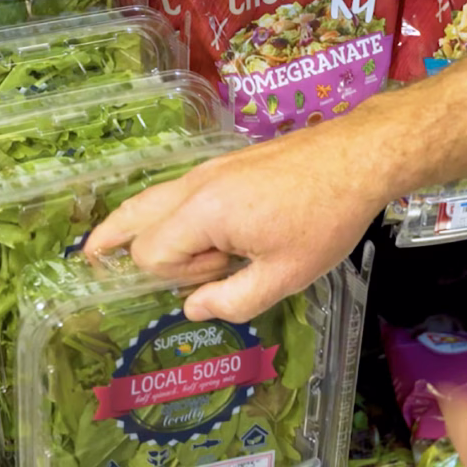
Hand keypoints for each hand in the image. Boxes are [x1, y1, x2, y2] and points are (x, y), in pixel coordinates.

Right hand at [84, 120, 392, 322]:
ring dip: (145, 228)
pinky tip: (177, 229)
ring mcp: (207, 169)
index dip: (179, 275)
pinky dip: (166, 213)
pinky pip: (175, 191)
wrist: (357, 156)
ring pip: (149, 199)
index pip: (150, 253)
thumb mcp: (284, 276)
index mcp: (204, 212)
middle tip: (129, 260)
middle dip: (137, 249)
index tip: (224, 271)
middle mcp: (195, 185)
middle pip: (133, 219)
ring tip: (109, 245)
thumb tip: (192, 310)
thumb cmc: (325, 219)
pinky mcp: (223, 164)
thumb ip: (232, 301)